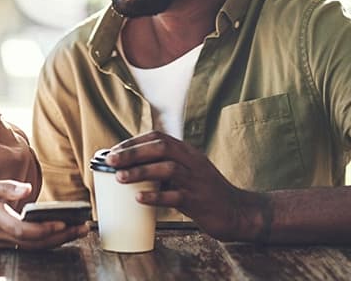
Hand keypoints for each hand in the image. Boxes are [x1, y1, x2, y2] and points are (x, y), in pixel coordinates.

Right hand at [0, 179, 88, 248]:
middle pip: (36, 243)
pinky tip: (57, 234)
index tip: (65, 222)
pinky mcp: (3, 243)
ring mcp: (2, 242)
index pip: (26, 231)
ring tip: (77, 231)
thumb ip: (7, 188)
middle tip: (83, 228)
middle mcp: (2, 236)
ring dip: (58, 240)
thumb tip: (27, 189)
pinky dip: (46, 242)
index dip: (46, 229)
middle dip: (62, 237)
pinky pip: (28, 246)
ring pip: (35, 247)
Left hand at [106, 131, 268, 241]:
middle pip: (161, 148)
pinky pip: (175, 196)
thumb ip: (167, 168)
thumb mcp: (189, 173)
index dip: (134, 142)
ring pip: (167, 169)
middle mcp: (193, 162)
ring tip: (120, 178)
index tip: (114, 150)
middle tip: (111, 160)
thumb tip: (132, 169)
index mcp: (189, 153)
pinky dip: (155, 196)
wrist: (238, 212)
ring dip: (141, 171)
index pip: (159, 137)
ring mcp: (197, 181)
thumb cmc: (207, 194)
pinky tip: (139, 198)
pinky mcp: (199, 201)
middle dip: (133, 152)